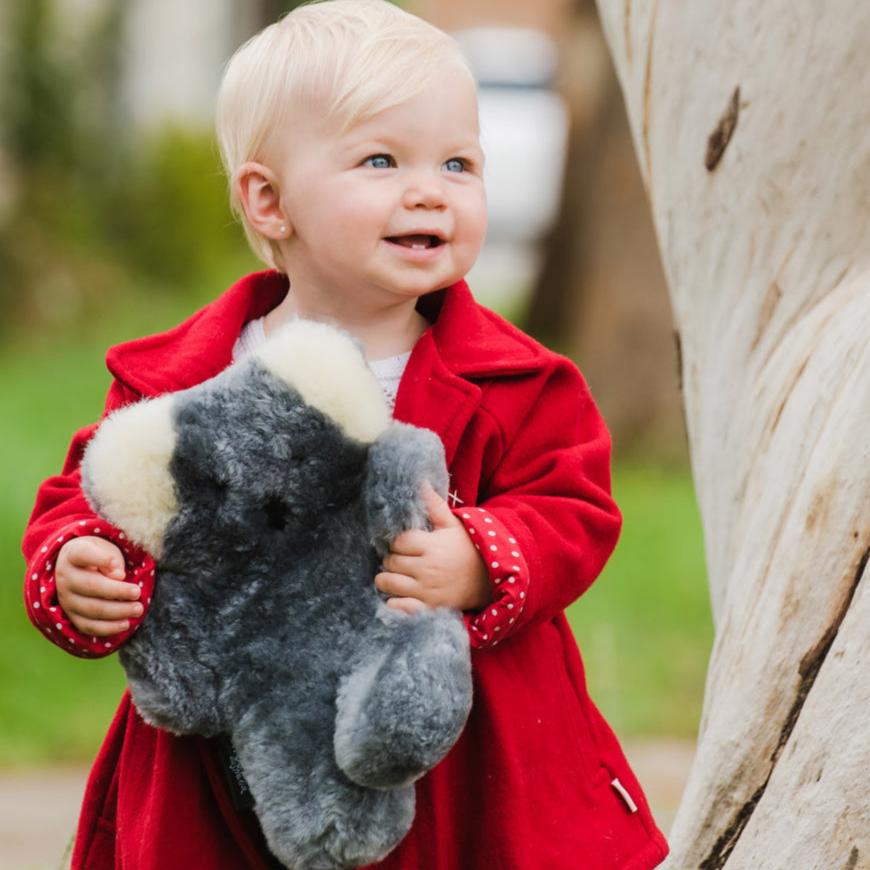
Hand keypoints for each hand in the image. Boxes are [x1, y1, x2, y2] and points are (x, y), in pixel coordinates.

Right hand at [56, 536, 141, 635]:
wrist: (79, 568)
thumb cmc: (99, 557)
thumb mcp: (106, 550)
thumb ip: (111, 559)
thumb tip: (118, 576)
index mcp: (73, 555)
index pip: (82, 554)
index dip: (100, 559)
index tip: (116, 563)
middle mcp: (66, 578)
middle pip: (91, 586)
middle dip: (117, 591)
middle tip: (137, 592)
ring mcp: (67, 599)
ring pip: (91, 609)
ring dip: (117, 611)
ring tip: (138, 609)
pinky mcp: (72, 616)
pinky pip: (88, 626)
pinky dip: (108, 628)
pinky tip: (126, 624)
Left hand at [375, 483, 490, 614]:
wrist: (489, 581)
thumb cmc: (466, 550)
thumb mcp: (453, 526)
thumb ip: (434, 505)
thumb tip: (420, 481)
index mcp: (432, 546)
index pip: (397, 541)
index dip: (398, 542)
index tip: (406, 545)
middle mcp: (428, 570)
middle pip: (389, 561)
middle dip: (393, 559)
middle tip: (404, 560)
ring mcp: (427, 592)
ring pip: (386, 582)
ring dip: (388, 579)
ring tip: (400, 576)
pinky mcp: (427, 609)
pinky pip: (396, 606)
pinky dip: (395, 602)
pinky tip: (403, 595)